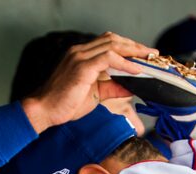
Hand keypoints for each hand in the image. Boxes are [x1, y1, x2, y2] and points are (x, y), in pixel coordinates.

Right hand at [21, 32, 157, 132]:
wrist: (43, 111)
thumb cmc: (64, 105)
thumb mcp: (93, 95)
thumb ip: (111, 88)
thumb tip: (130, 87)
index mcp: (80, 55)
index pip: (108, 43)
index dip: (127, 46)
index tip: (143, 55)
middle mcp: (79, 51)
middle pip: (113, 39)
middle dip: (135, 46)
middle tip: (152, 54)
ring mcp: (80, 57)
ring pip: (113, 45)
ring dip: (133, 51)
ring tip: (148, 59)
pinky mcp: (82, 67)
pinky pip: (109, 58)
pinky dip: (125, 63)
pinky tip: (136, 69)